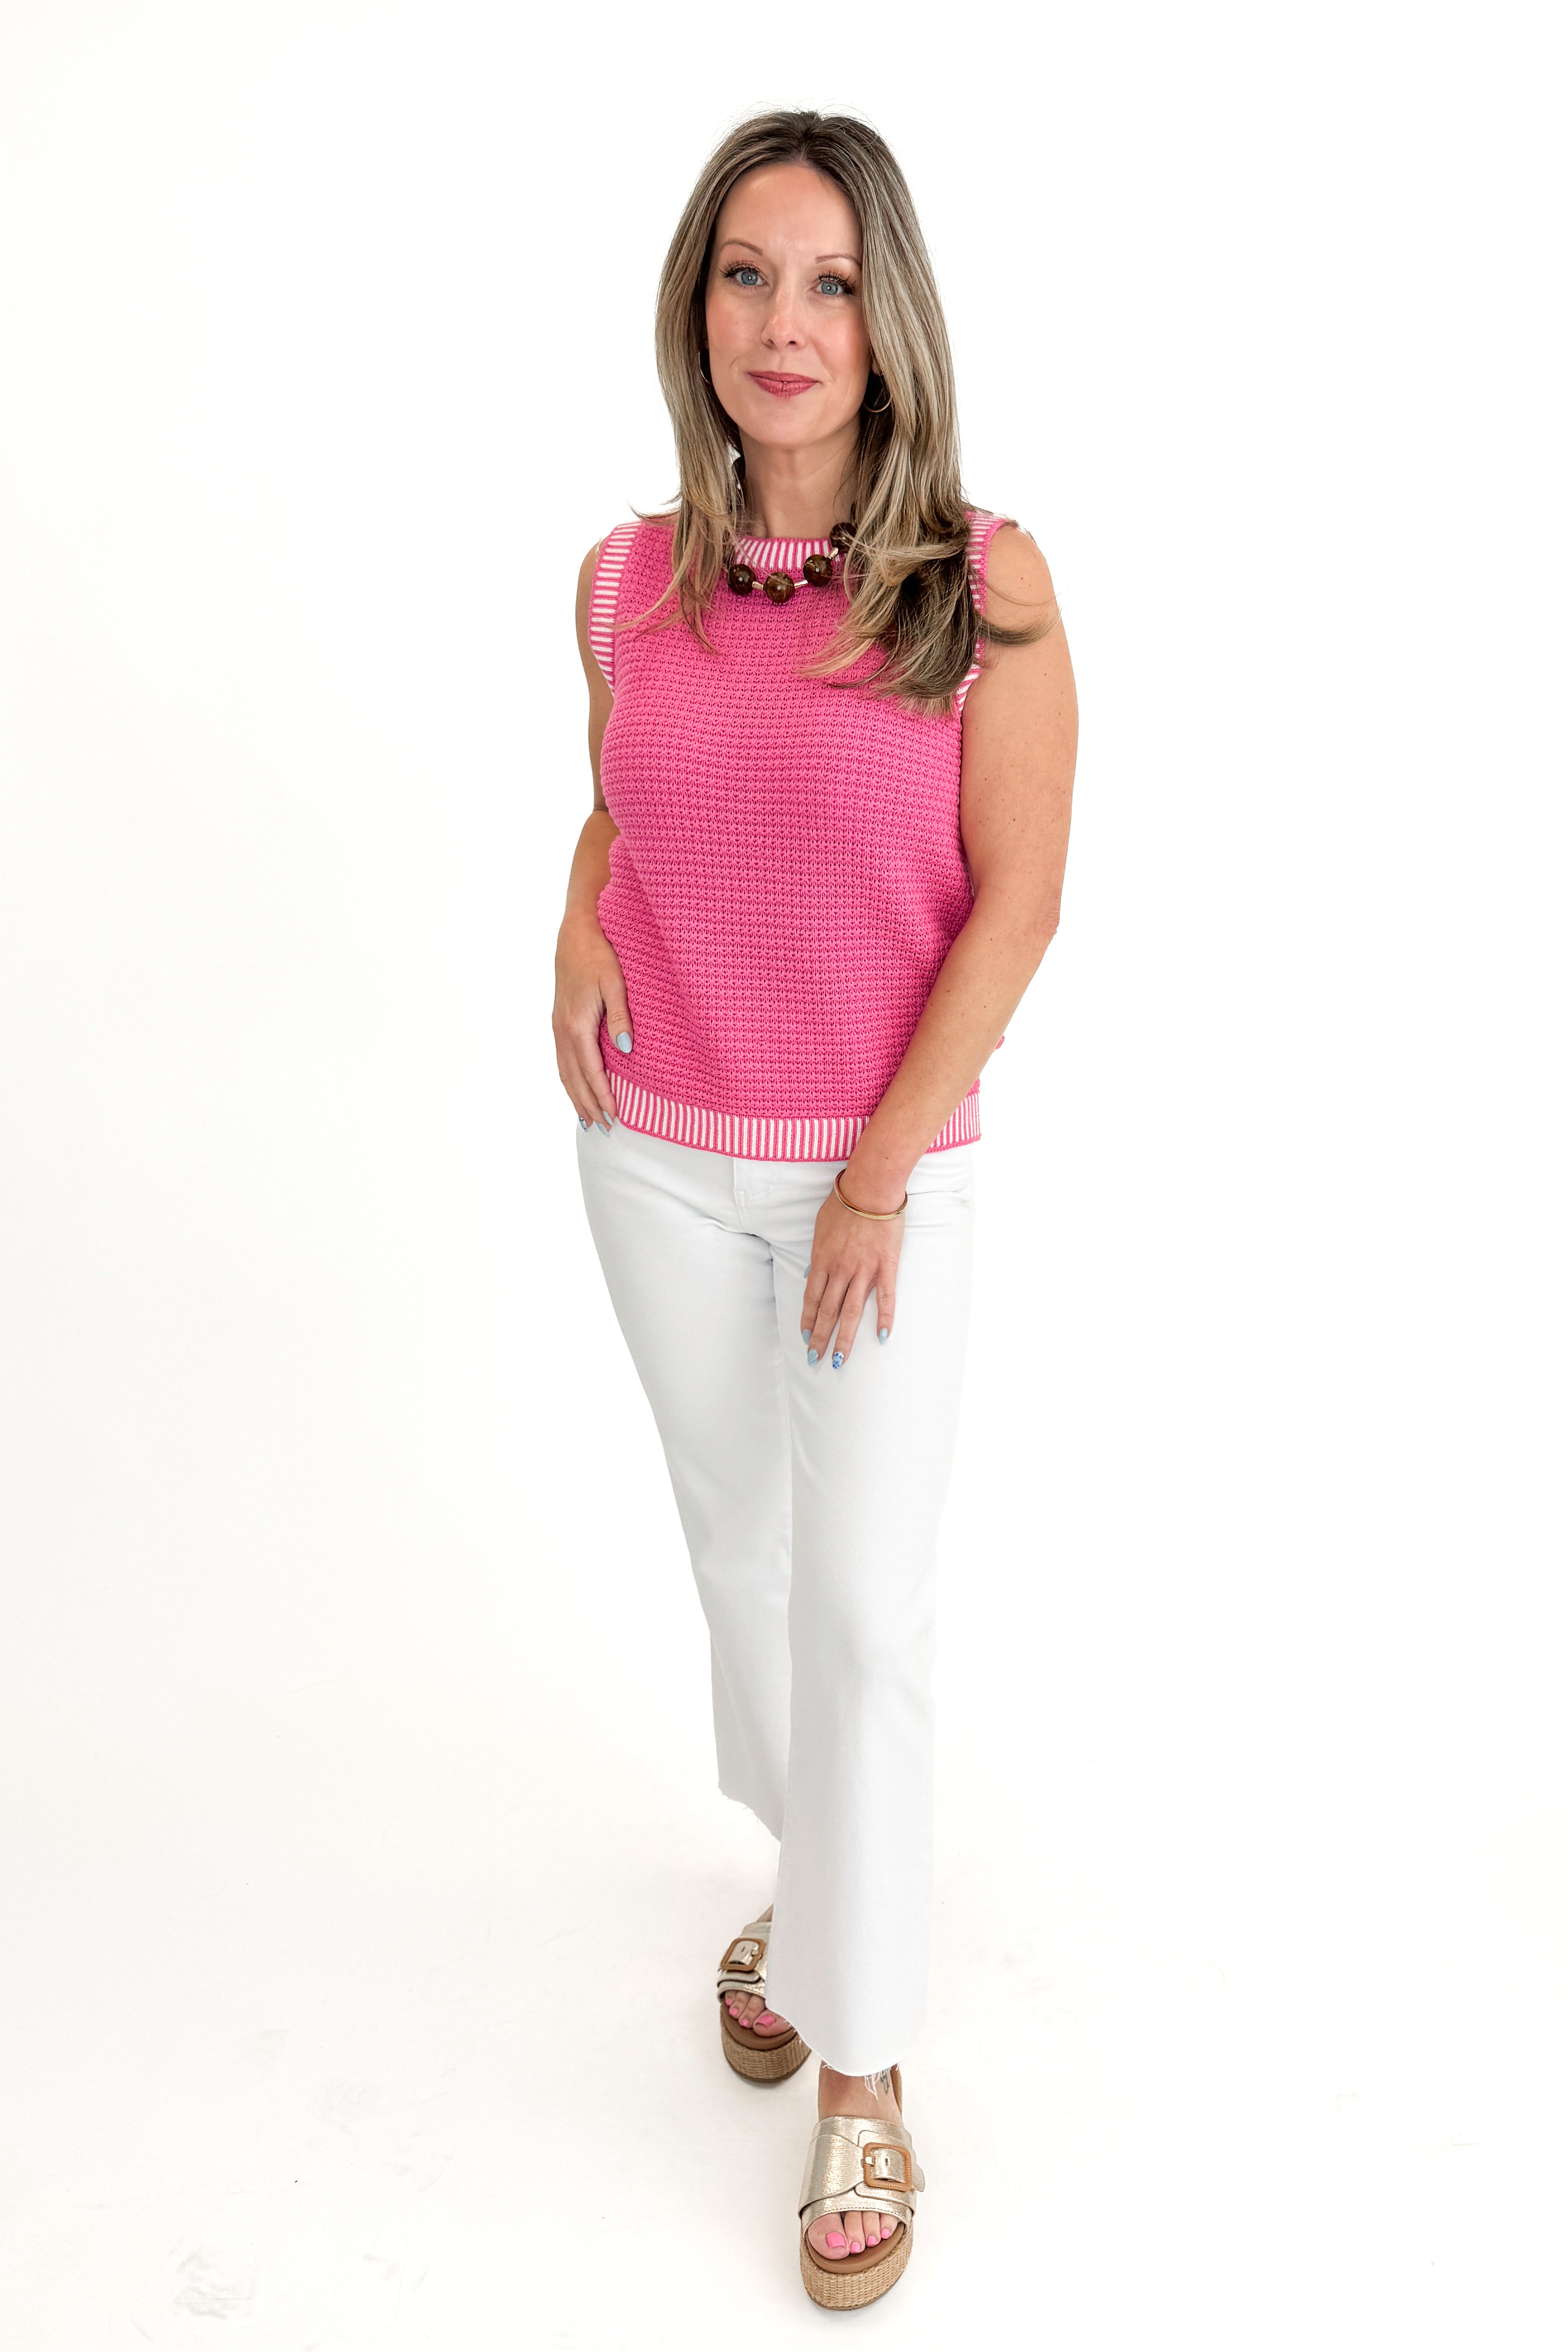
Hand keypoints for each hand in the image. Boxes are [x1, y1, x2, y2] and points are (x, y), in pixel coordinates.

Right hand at [553, 915, 631, 1129]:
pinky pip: (561, 1060)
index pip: (591, 1071)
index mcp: (577, 1025)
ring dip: (575, 1097)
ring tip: (587, 1119)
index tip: (615, 1116)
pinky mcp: (558, 1021)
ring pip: (564, 1072)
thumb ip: (621, 1017)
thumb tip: (626, 1050)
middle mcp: (563, 1030)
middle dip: (588, 1105)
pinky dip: (568, 1080)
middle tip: (604, 1128)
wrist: (577, 932)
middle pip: (574, 1078)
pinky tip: (575, 1088)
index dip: (603, 1096)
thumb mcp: (616, 983)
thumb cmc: (600, 954)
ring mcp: (558, 1026)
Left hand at [800, 1177, 903, 1366]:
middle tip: (814, 1360)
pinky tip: (883, 1337)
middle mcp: (840, 1270)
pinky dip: (884, 1319)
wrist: (870, 1189)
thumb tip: (812, 1272)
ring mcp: (863, 1270)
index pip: (811, 1298)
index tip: (804, 1337)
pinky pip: (885, 1298)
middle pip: (827, 1311)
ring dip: (844, 1338)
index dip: (807, 1320)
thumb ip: (818, 1253)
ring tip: (838, 1360)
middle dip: (819, 1338)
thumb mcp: (820, 1227)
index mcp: (822, 1260)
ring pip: (851, 1312)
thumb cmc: (844, 1203)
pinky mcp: (886, 1267)